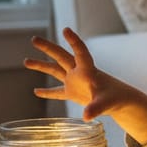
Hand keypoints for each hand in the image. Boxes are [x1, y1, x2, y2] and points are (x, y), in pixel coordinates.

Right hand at [24, 28, 146, 142]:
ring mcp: (75, 82)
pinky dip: (48, 92)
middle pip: (62, 56)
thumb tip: (87, 116)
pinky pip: (58, 92)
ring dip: (42, 65)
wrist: (121, 101)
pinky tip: (36, 91)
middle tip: (34, 39)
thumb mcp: (106, 103)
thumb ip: (96, 108)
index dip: (74, 41)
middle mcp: (79, 73)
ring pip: (55, 70)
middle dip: (48, 48)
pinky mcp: (73, 93)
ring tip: (25, 61)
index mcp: (88, 70)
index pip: (80, 52)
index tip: (66, 30)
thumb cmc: (116, 98)